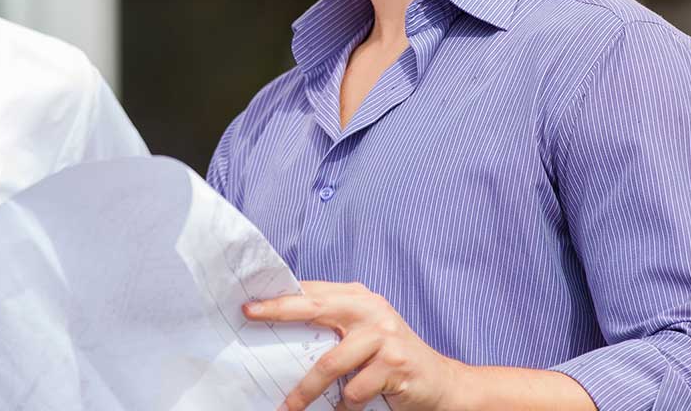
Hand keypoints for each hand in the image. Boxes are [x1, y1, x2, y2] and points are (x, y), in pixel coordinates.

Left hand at [245, 281, 467, 410]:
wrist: (441, 383)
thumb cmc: (391, 359)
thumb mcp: (363, 333)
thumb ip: (333, 325)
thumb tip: (282, 328)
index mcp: (359, 298)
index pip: (312, 291)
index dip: (280, 296)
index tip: (249, 304)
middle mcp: (371, 309)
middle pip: (315, 308)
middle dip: (279, 311)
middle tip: (251, 316)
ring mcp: (384, 335)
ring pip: (330, 363)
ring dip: (306, 390)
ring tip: (289, 407)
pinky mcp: (394, 364)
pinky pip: (354, 391)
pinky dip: (344, 407)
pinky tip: (344, 410)